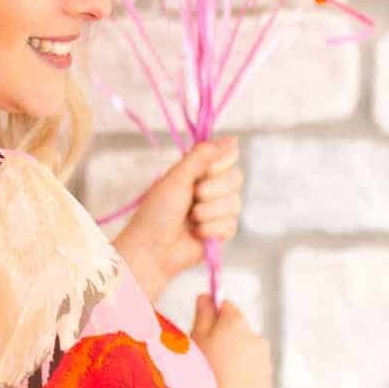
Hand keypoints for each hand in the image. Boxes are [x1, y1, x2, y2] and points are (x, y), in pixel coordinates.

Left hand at [113, 138, 243, 299]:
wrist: (152, 249)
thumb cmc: (157, 211)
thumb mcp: (178, 177)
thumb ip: (204, 155)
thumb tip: (234, 139)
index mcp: (199, 172)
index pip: (228, 157)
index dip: (219, 165)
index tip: (203, 172)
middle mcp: (211, 189)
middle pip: (236, 178)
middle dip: (213, 189)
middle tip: (193, 197)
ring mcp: (217, 211)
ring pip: (235, 203)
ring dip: (209, 212)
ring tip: (191, 219)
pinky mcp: (221, 233)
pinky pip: (231, 225)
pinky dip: (211, 229)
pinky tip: (196, 234)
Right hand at [191, 293, 272, 387]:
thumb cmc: (202, 378)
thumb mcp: (194, 341)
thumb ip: (203, 314)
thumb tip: (206, 297)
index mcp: (237, 324)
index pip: (226, 306)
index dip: (212, 314)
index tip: (202, 326)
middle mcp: (256, 338)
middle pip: (238, 329)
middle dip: (224, 337)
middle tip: (206, 356)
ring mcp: (265, 362)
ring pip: (247, 351)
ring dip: (235, 357)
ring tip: (217, 377)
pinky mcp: (268, 383)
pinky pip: (253, 371)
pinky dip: (243, 375)